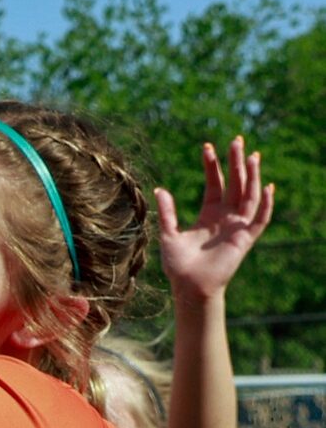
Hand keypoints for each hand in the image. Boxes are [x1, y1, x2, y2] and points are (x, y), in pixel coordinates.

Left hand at [157, 137, 275, 301]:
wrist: (189, 287)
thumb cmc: (178, 265)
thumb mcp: (168, 235)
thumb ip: (167, 213)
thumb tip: (159, 190)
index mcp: (209, 214)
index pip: (214, 183)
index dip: (213, 166)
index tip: (208, 147)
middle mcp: (226, 217)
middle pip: (235, 184)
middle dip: (236, 163)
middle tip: (236, 140)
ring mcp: (237, 226)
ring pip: (249, 195)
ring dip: (252, 176)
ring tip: (252, 156)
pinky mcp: (246, 238)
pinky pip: (260, 219)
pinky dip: (265, 204)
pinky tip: (267, 187)